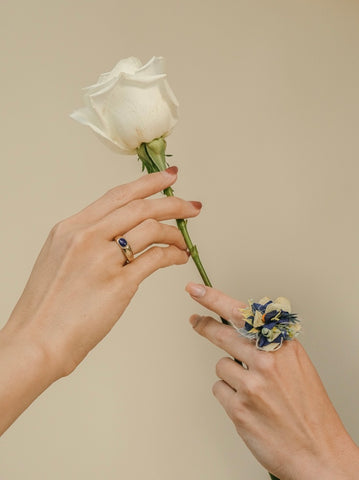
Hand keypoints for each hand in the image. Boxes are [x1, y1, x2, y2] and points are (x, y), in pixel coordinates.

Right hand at [3, 168, 201, 379]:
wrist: (36, 341)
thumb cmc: (47, 307)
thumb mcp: (59, 259)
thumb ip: (87, 241)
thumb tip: (119, 235)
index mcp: (71, 228)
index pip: (117, 196)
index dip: (148, 183)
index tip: (168, 177)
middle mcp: (86, 237)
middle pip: (140, 207)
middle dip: (172, 203)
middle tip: (191, 206)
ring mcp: (102, 259)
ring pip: (151, 229)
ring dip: (175, 233)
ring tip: (184, 241)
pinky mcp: (118, 284)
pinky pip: (155, 258)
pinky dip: (173, 255)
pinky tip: (178, 258)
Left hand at [185, 283, 358, 479]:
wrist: (320, 455)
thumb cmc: (309, 411)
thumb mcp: (298, 367)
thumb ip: (271, 346)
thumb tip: (243, 331)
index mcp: (284, 347)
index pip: (244, 314)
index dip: (215, 299)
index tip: (196, 289)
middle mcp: (267, 362)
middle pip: (222, 334)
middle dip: (205, 326)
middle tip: (195, 320)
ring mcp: (252, 386)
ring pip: (221, 366)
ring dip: (231, 376)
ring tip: (254, 392)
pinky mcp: (239, 409)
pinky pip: (219, 390)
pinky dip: (229, 396)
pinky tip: (248, 407)